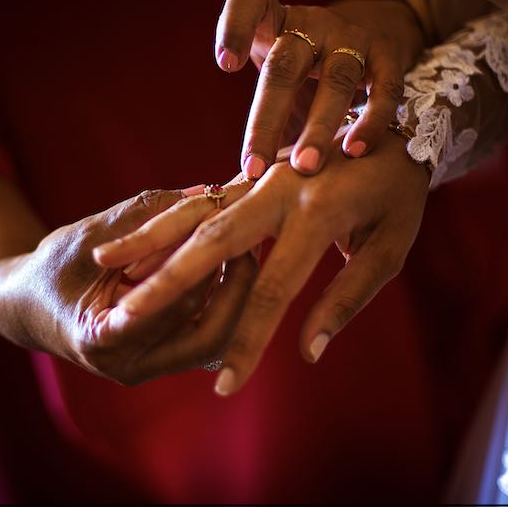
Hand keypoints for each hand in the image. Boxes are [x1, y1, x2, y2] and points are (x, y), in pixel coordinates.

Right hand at [0, 189, 257, 385]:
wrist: (27, 306)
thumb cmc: (49, 267)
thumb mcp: (87, 233)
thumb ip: (141, 214)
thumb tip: (204, 192)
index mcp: (100, 339)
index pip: (167, 308)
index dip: (201, 268)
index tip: (228, 233)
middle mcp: (129, 366)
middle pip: (207, 336)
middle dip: (236, 288)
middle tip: (252, 242)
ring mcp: (148, 368)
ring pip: (215, 341)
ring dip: (238, 295)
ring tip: (249, 249)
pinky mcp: (162, 359)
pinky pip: (206, 335)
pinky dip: (224, 300)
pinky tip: (235, 265)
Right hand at [93, 133, 429, 393]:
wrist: (395, 118)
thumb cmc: (398, 196)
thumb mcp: (390, 249)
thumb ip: (345, 299)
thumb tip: (307, 353)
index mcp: (318, 215)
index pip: (274, 292)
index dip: (248, 343)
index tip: (226, 388)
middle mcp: (279, 191)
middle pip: (211, 246)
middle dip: (166, 286)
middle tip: (125, 320)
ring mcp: (259, 177)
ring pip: (194, 214)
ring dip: (150, 244)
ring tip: (108, 270)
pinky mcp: (249, 172)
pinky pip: (199, 201)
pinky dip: (163, 223)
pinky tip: (135, 242)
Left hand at [214, 0, 423, 177]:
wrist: (365, 43)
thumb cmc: (302, 73)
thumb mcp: (274, 74)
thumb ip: (261, 113)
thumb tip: (238, 182)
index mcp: (274, 21)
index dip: (236, 26)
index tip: (225, 64)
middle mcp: (312, 24)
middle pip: (285, 65)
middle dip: (268, 119)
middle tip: (254, 167)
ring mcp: (352, 38)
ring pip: (335, 80)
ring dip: (318, 126)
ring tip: (303, 166)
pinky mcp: (387, 56)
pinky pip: (384, 89)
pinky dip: (370, 121)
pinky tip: (354, 151)